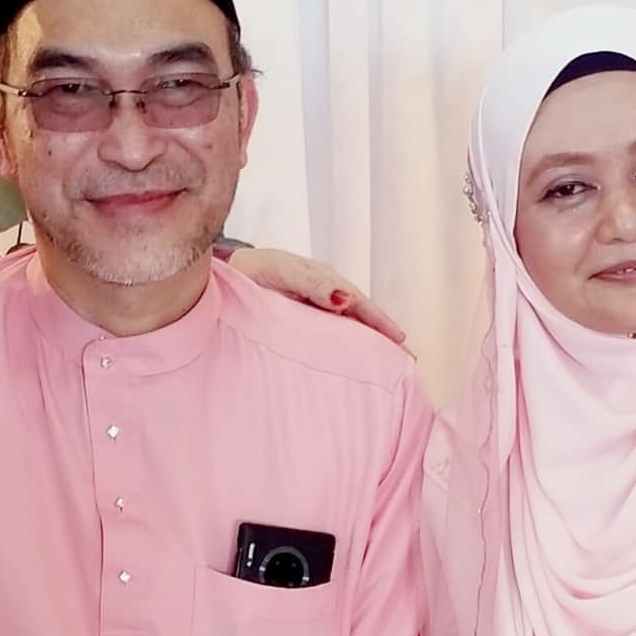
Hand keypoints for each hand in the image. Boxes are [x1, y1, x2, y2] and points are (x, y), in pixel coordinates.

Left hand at [228, 248, 406, 345]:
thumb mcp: (281, 272)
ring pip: (350, 325)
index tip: (399, 340)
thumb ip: (310, 283)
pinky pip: (335, 331)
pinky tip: (359, 359)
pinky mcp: (305, 320)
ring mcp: (316, 307)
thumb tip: (346, 300)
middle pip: (360, 315)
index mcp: (323, 280)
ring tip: (391, 363)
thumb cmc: (254, 272)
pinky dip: (351, 342)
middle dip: (383, 334)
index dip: (379, 321)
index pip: (358, 303)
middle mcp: (324, 294)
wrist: (227, 276)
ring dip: (370, 341)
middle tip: (409, 360)